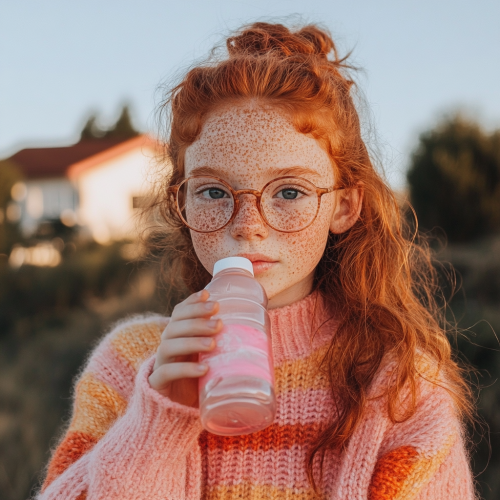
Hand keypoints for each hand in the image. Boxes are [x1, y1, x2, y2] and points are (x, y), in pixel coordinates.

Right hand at [148, 290, 220, 407]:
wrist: (179, 412)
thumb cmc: (201, 380)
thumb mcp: (213, 358)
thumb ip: (225, 344)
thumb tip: (262, 330)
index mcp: (179, 335)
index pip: (180, 313)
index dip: (192, 302)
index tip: (208, 294)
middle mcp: (168, 346)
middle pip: (175, 325)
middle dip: (196, 320)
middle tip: (219, 322)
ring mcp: (161, 364)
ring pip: (169, 345)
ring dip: (192, 341)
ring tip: (213, 344)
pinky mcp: (158, 385)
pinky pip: (167, 373)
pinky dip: (185, 369)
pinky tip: (203, 369)